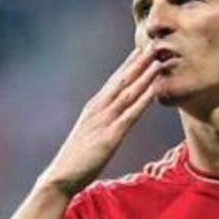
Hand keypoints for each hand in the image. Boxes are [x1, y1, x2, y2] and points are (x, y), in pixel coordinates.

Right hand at [39, 45, 164, 196]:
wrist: (60, 177)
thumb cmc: (77, 159)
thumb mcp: (93, 134)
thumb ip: (104, 122)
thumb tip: (116, 117)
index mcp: (95, 107)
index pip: (116, 80)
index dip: (130, 63)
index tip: (144, 47)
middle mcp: (99, 108)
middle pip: (123, 79)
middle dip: (139, 60)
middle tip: (155, 42)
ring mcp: (104, 120)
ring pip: (128, 91)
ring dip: (145, 73)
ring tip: (158, 57)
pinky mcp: (110, 136)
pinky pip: (131, 114)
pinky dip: (144, 99)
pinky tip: (155, 88)